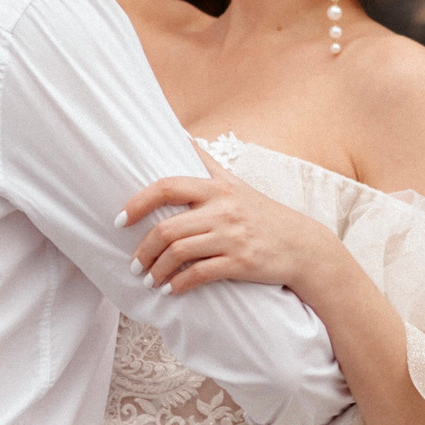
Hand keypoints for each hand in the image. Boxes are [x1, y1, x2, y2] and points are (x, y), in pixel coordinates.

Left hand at [121, 169, 325, 300]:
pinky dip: (179, 284)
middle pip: (167, 228)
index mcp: (217, 188)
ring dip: (157, 270)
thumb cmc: (262, 214)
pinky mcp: (240, 262)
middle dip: (144, 249)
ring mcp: (232, 237)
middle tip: (134, 264)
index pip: (167, 187)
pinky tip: (171, 290)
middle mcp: (223, 209)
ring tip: (150, 278)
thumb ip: (207, 163)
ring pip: (179, 253)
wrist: (303, 246)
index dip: (138, 203)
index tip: (121, 220)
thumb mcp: (237, 184)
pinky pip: (199, 275)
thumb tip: (181, 134)